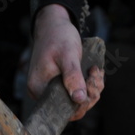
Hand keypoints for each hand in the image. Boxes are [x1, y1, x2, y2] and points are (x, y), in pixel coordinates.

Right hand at [27, 4, 103, 120]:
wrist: (55, 24)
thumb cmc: (58, 36)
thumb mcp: (67, 54)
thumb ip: (72, 77)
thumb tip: (79, 99)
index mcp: (38, 89)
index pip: (62, 110)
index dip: (81, 104)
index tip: (91, 84)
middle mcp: (43, 93)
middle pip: (72, 108)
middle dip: (90, 94)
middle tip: (95, 74)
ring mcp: (52, 90)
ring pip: (78, 101)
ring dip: (92, 88)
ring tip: (96, 71)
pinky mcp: (61, 85)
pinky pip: (79, 93)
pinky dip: (90, 85)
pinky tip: (93, 72)